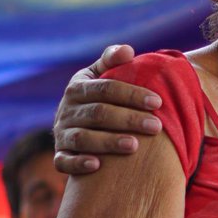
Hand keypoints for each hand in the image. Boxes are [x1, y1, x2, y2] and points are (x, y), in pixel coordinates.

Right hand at [53, 44, 162, 174]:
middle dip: (128, 119)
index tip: (158, 102)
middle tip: (156, 127)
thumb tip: (128, 51)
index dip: (132, 94)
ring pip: (82, 138)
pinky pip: (62, 161)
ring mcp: (61, 133)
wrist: (74, 120)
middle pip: (98, 114)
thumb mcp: (101, 72)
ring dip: (108, 142)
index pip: (106, 88)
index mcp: (78, 87)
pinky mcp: (59, 154)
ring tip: (135, 145)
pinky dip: (77, 163)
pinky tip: (97, 166)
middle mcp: (66, 110)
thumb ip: (112, 59)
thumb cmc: (99, 94)